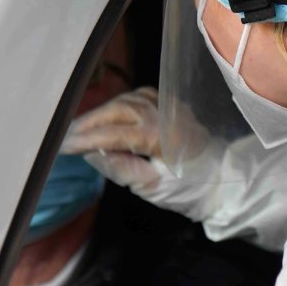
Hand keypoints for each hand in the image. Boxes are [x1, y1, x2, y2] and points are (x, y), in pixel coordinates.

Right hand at [60, 88, 214, 218]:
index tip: (63, 146)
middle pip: (117, 110)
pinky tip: (110, 114)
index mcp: (159, 135)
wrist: (223, 178)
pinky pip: (140, 96)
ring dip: (103, 111)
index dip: (85, 139)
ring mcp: (169, 106)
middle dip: (89, 121)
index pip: (113, 134)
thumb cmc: (189, 189)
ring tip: (82, 127)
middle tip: (67, 135)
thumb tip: (92, 153)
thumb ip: (121, 168)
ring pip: (127, 99)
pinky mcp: (172, 105)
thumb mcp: (153, 188)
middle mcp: (163, 113)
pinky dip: (121, 103)